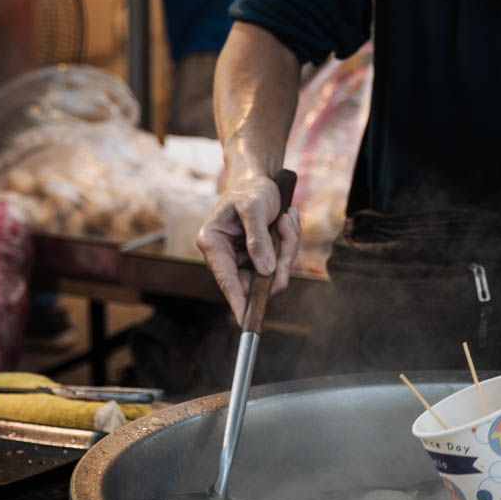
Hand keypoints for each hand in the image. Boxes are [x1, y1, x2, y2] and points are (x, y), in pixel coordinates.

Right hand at [196, 172, 299, 323]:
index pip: (226, 278)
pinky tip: (285, 221)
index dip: (238, 300)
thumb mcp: (254, 208)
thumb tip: (264, 270)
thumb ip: (257, 239)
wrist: (259, 178)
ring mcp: (243, 258)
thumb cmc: (250, 189)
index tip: (246, 321)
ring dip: (286, 247)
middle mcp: (225, 254)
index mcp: (212, 242)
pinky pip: (279, 262)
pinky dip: (288, 243)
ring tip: (285, 218)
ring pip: (272, 272)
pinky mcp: (258, 257)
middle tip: (286, 229)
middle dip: (278, 259)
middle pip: (255, 279)